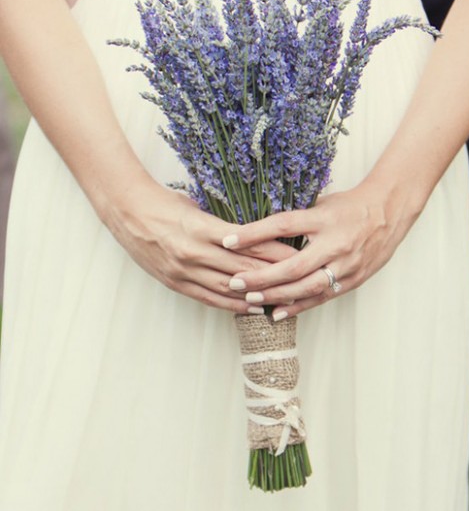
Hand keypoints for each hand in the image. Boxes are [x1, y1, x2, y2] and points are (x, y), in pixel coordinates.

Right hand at [102, 178, 295, 312]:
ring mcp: (184, 271)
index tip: (298, 254)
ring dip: (257, 294)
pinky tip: (253, 307)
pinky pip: (209, 298)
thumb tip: (260, 230)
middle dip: (274, 275)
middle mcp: (195, 253)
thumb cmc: (167, 203)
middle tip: (300, 278)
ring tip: (283, 297)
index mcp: (204, 229)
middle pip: (243, 268)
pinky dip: (233, 305)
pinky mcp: (176, 282)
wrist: (128, 212)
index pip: (248, 244)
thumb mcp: (201, 206)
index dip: (275, 252)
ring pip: (229, 288)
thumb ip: (227, 222)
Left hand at [221, 180, 420, 320]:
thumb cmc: (351, 205)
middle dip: (261, 277)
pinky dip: (299, 306)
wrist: (390, 212)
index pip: (283, 225)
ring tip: (249, 300)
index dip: (254, 234)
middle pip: (293, 265)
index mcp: (324, 218)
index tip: (228, 240)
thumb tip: (257, 228)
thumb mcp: (322, 204)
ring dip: (276, 296)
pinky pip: (322, 296)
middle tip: (235, 282)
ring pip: (306, 286)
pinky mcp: (354, 278)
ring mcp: (346, 263)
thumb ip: (296, 218)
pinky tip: (277, 312)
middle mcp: (335, 242)